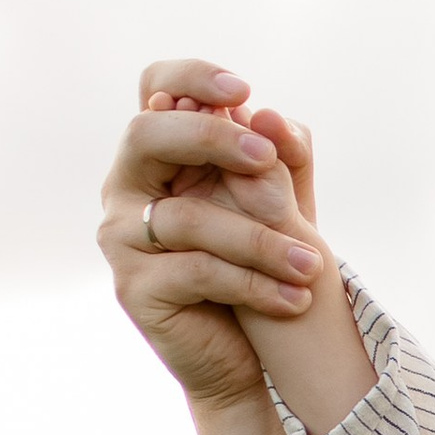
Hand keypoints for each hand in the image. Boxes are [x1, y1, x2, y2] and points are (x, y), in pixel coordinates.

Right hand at [97, 56, 325, 406]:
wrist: (246, 358)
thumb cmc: (260, 270)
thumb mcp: (279, 206)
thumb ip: (279, 157)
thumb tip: (269, 115)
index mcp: (156, 155)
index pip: (153, 88)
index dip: (189, 76)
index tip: (244, 90)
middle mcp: (125, 188)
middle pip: (148, 135)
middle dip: (212, 137)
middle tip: (268, 158)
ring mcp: (121, 238)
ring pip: (187, 216)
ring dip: (260, 239)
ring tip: (313, 265)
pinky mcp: (133, 289)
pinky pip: (198, 272)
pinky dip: (254, 283)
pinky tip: (295, 298)